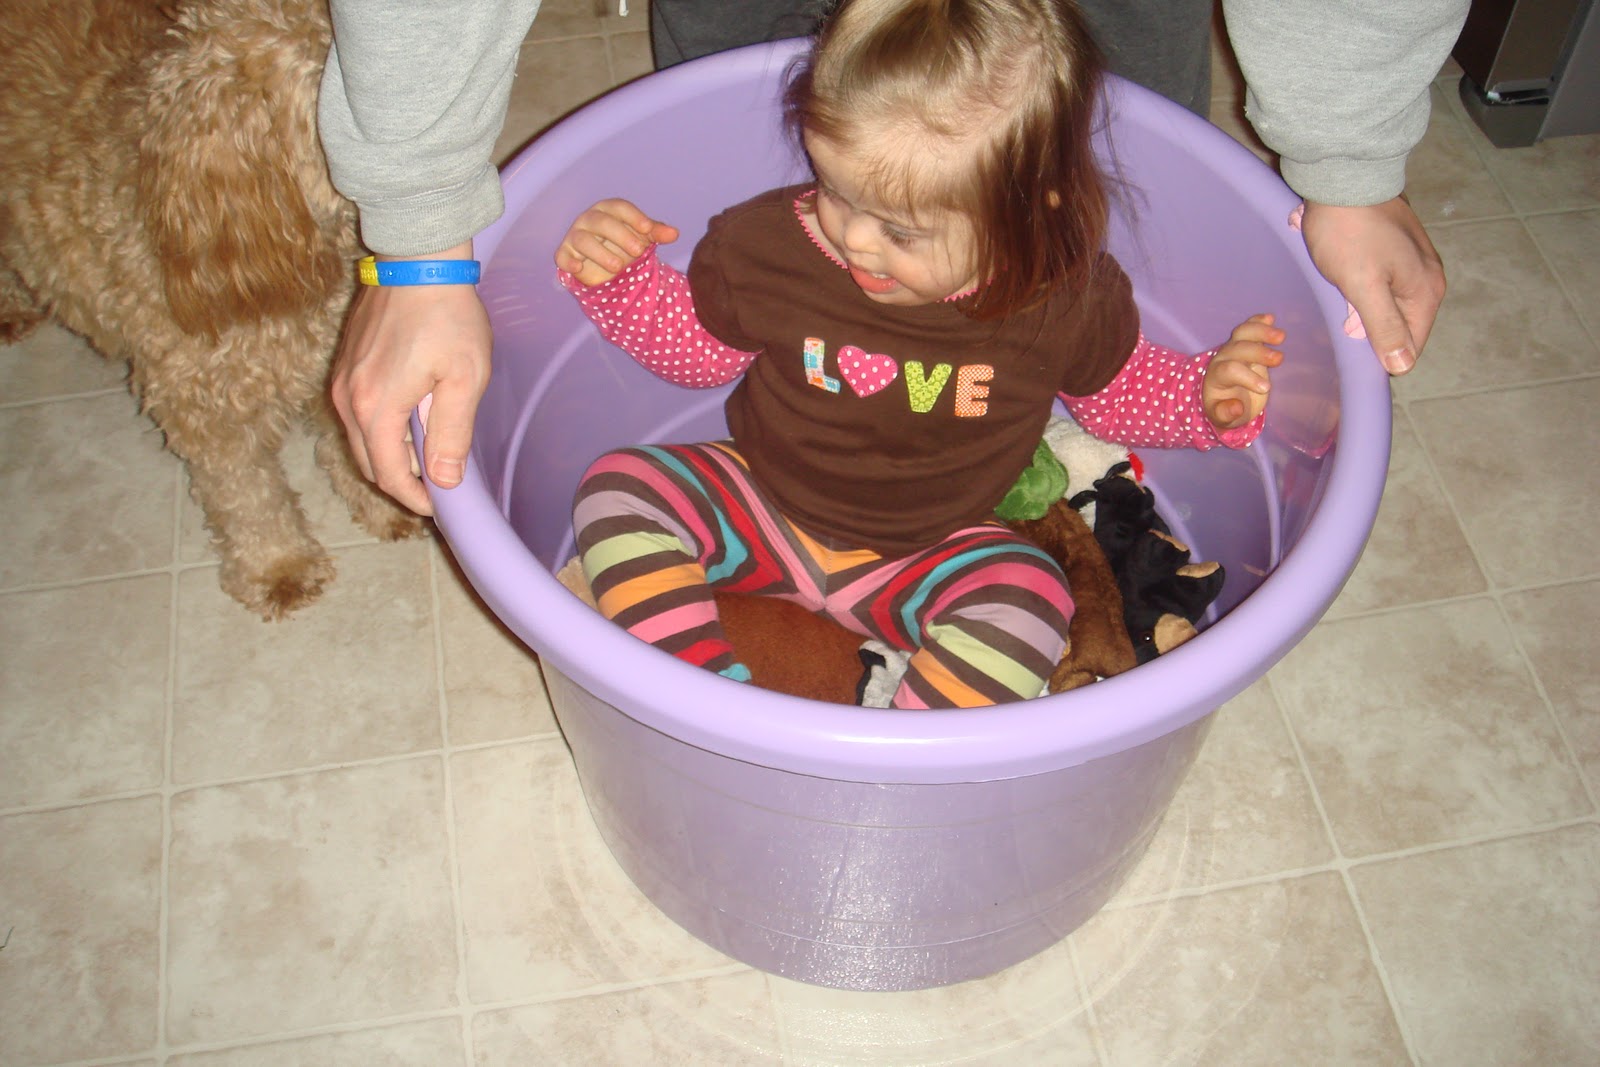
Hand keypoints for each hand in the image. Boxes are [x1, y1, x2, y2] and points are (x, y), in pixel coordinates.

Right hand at [331, 241, 491, 514]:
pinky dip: (381, 428)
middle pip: (369, 462)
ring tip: (429, 450)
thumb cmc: (448, 316)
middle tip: (438, 481)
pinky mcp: (345, 364)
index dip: (414, 497)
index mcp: (376, 407)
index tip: (439, 505)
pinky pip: (358, 413)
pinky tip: (412, 418)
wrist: (418, 259)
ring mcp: (342, 380)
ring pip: (361, 437)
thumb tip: (443, 480)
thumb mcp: (465, 378)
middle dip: (401, 479)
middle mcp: (348, 398)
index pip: (388, 475)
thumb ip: (452, 433)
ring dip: (391, 453)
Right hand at [555, 199, 678, 285]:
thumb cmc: (624, 243)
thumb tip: (674, 233)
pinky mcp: (565, 254)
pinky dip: (568, 262)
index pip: (619, 208)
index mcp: (609, 210)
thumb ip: (656, 233)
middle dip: (621, 235)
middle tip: (638, 251)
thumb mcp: (642, 238)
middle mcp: (590, 219)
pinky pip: (562, 256)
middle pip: (602, 222)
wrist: (607, 265)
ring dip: (600, 253)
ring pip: (583, 240)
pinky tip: (579, 268)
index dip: (634, 217)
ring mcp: (576, 236)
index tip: (649, 229)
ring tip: (618, 267)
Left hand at [1204, 313, 1283, 429]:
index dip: (1247, 377)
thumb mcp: (1222, 417)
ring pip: (1243, 333)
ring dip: (1261, 331)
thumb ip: (1225, 413)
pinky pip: (1249, 327)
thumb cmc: (1224, 407)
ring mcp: (1234, 347)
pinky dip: (1258, 321)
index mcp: (1216, 376)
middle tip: (1279, 359)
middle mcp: (1223, 358)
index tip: (1266, 388)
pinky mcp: (1246, 341)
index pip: (1229, 370)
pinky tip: (1270, 318)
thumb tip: (1237, 408)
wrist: (1223, 395)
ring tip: (1280, 336)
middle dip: (1258, 352)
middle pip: (1238, 349)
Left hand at [1299, 197, 1445, 375]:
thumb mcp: (1363, 287)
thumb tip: (1402, 366)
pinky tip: (1342, 270)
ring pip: (1387, 301)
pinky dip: (1360, 283)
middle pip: (1399, 324)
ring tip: (1339, 283)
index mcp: (1426, 291)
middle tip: (1338, 307)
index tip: (1349, 339)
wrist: (1344, 177)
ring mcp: (1414, 259)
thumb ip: (1384, 326)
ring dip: (1360, 303)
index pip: (1409, 345)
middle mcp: (1428, 276)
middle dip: (1366, 324)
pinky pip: (1380, 280)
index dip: (1379, 352)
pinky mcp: (1397, 246)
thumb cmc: (1349, 234)